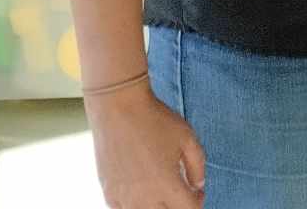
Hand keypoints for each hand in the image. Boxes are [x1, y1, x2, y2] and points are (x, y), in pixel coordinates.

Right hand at [86, 82, 205, 207]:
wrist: (118, 107)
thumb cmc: (155, 119)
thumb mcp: (187, 137)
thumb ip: (197, 166)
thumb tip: (198, 186)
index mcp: (167, 185)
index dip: (198, 201)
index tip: (197, 191)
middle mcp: (144, 197)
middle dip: (177, 206)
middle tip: (179, 192)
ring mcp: (123, 197)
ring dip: (156, 207)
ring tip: (160, 191)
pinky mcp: (108, 192)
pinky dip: (135, 206)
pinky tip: (140, 193)